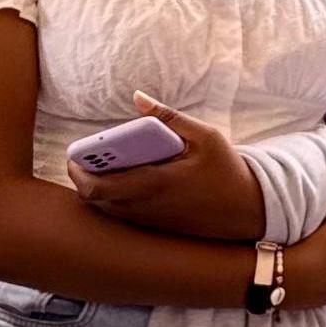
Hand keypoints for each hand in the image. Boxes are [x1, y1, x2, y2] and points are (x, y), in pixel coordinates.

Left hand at [70, 95, 261, 239]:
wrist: (249, 210)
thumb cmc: (226, 170)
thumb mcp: (204, 136)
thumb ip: (169, 117)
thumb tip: (138, 98)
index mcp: (156, 183)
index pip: (100, 186)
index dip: (79, 171)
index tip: (76, 153)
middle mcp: (147, 207)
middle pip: (96, 200)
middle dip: (83, 178)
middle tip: (83, 159)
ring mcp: (150, 221)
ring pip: (106, 210)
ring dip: (97, 190)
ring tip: (101, 166)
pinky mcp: (156, 228)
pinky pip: (122, 215)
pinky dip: (113, 199)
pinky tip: (122, 181)